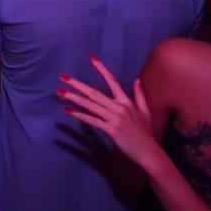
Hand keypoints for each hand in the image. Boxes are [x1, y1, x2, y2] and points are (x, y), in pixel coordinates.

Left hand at [58, 56, 163, 174]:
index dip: (101, 69)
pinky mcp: (111, 130)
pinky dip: (79, 115)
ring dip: (74, 98)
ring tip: (60, 92)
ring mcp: (114, 118)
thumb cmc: (146, 133)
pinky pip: (92, 120)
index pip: (112, 81)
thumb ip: (139, 95)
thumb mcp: (145, 112)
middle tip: (63, 77)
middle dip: (77, 84)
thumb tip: (136, 80)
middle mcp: (119, 107)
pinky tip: (69, 111)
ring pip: (90, 105)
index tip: (91, 58)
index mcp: (126, 101)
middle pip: (94, 93)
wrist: (149, 153)